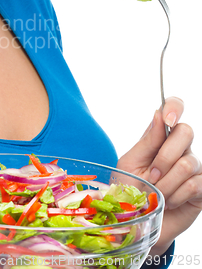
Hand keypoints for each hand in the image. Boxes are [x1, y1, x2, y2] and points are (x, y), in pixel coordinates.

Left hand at [117, 97, 201, 255]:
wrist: (139, 220)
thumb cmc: (131, 188)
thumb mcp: (131, 162)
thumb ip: (148, 141)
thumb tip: (159, 114)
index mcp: (160, 136)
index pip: (175, 108)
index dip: (175, 107)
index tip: (168, 117)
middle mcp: (180, 147)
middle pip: (186, 132)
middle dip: (165, 156)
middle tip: (152, 174)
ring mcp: (194, 166)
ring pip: (188, 163)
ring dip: (167, 182)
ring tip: (157, 191)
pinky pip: (194, 184)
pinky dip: (176, 195)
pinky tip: (168, 201)